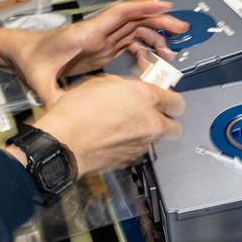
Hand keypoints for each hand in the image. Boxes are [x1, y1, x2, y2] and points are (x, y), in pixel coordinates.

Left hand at [0, 0, 188, 103]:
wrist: (22, 53)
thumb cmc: (31, 61)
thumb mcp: (39, 80)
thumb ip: (52, 96)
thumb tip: (61, 114)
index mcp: (87, 33)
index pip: (120, 13)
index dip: (144, 7)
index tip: (167, 6)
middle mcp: (98, 33)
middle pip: (135, 20)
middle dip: (160, 22)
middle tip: (182, 29)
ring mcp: (101, 40)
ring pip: (135, 32)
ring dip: (155, 38)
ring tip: (172, 54)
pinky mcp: (101, 49)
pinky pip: (128, 45)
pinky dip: (143, 52)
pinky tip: (151, 66)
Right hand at [27, 75, 182, 177]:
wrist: (64, 142)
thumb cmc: (77, 111)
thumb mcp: (102, 82)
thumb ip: (126, 86)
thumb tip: (131, 90)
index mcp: (147, 98)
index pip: (177, 101)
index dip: (170, 100)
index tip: (164, 100)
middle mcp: (151, 122)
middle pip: (175, 126)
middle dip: (167, 120)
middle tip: (153, 115)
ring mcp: (143, 144)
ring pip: (158, 139)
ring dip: (148, 133)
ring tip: (128, 127)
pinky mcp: (131, 159)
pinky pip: (140, 151)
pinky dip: (133, 146)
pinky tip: (116, 139)